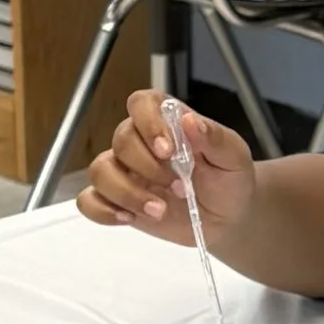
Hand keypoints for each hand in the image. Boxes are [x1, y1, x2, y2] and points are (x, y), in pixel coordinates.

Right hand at [78, 90, 257, 243]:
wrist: (228, 217)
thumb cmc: (229, 179)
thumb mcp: (234, 156)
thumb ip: (214, 138)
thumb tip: (190, 122)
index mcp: (166, 121)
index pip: (141, 104)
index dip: (149, 123)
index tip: (168, 150)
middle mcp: (140, 141)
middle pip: (121, 141)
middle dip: (148, 168)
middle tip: (181, 188)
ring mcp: (125, 171)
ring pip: (100, 171)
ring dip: (127, 193)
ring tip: (160, 211)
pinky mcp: (117, 200)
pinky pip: (89, 201)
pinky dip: (103, 211)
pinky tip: (129, 219)